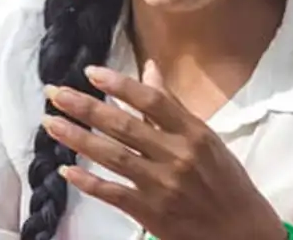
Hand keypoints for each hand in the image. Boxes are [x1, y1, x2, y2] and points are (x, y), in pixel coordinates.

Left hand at [42, 61, 286, 239]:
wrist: (241, 232)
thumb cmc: (225, 181)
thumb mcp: (206, 138)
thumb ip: (172, 105)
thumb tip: (149, 68)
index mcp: (193, 133)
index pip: (152, 101)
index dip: (120, 85)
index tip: (91, 73)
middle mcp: (177, 156)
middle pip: (124, 126)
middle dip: (86, 108)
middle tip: (55, 93)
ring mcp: (162, 186)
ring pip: (112, 157)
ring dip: (78, 139)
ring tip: (51, 123)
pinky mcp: (151, 213)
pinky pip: (114, 194)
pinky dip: (89, 182)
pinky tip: (66, 171)